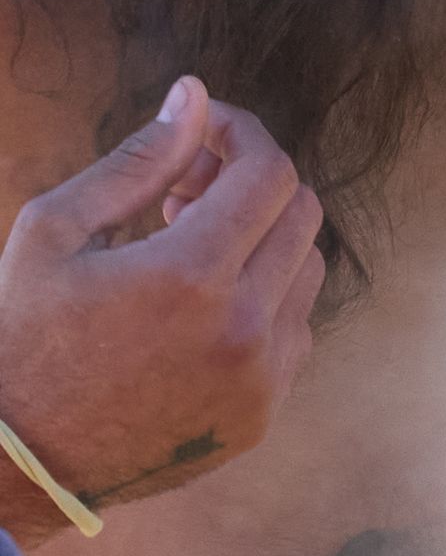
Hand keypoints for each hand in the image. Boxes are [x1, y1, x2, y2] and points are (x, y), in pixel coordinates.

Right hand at [0, 77, 323, 540]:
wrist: (20, 460)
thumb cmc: (24, 336)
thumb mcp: (56, 231)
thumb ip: (139, 160)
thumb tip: (196, 95)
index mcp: (191, 276)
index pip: (269, 171)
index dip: (243, 135)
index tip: (206, 134)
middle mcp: (243, 329)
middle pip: (301, 213)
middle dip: (252, 184)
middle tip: (188, 191)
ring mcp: (260, 379)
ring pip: (306, 270)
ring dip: (262, 242)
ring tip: (190, 249)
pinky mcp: (261, 416)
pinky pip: (295, 332)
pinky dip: (263, 302)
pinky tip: (201, 308)